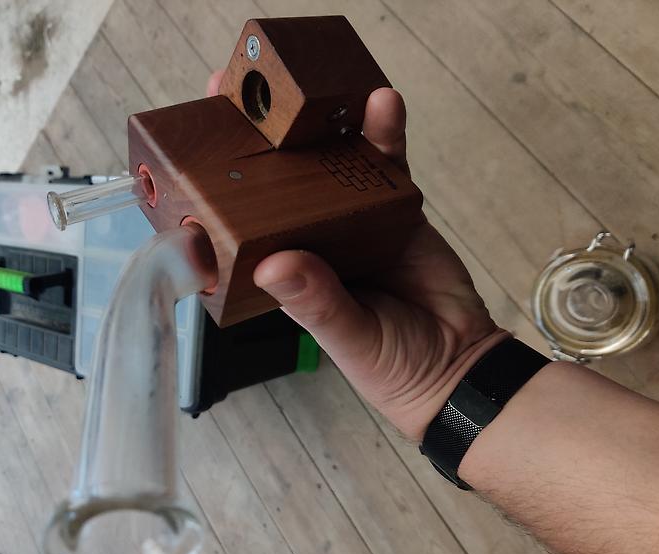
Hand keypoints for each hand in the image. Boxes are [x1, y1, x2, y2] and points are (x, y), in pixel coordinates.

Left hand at [207, 71, 506, 440]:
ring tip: (305, 82)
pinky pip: (386, 164)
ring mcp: (352, 220)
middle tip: (236, 87)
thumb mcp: (350, 338)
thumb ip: (317, 303)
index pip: (243, 227)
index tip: (198, 152)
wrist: (460, 363)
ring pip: (330, 163)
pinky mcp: (395, 208)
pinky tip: (379, 102)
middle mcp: (311, 240)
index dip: (220, 190)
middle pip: (279, 182)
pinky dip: (383, 132)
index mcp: (285, 273)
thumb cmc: (393, 366)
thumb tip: (271, 265)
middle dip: (260, 137)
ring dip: (320, 124)